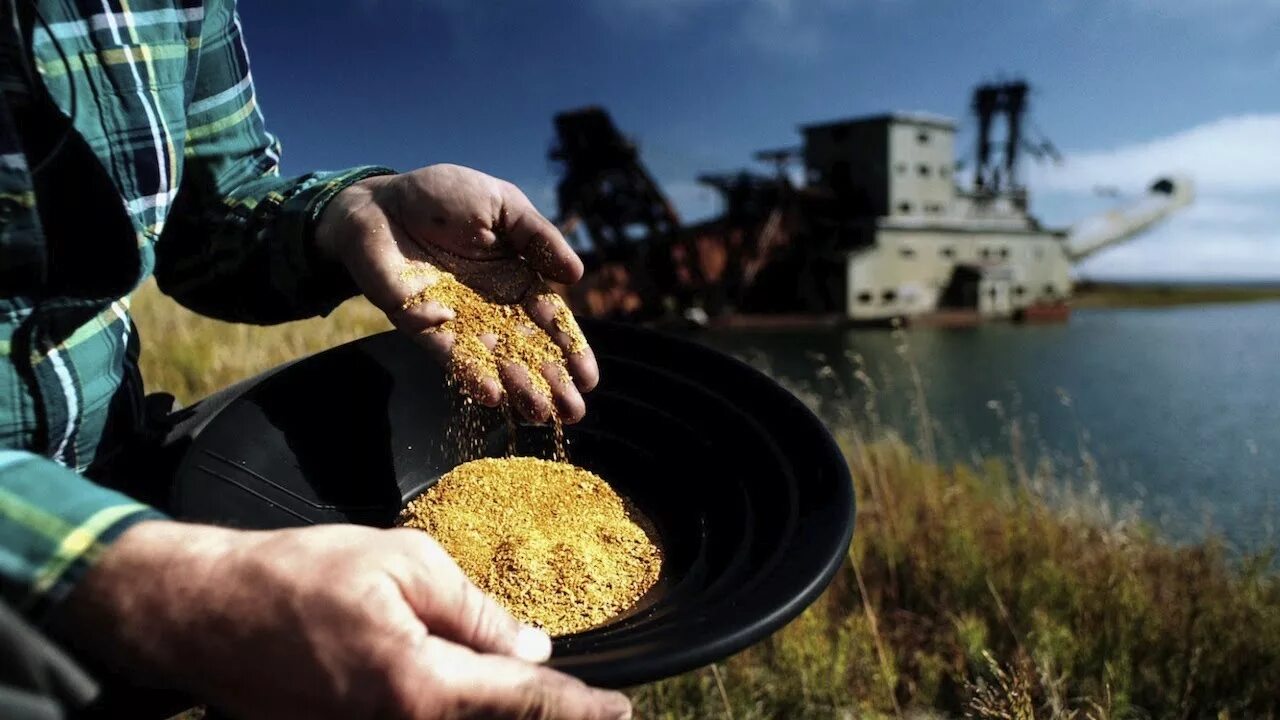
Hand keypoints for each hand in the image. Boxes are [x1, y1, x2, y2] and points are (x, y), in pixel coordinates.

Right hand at [50, 521, 630, 719]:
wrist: (207, 613)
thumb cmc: (303, 574)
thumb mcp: (404, 564)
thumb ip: (474, 611)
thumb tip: (530, 645)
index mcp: (422, 686)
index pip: (522, 701)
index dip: (579, 708)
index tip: (621, 710)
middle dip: (541, 712)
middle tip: (590, 706)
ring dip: (493, 705)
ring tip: (531, 688)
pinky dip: (449, 703)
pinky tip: (465, 681)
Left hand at [316, 165, 598, 422]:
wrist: (380, 201)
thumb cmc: (442, 197)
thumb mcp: (503, 206)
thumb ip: (538, 237)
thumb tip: (576, 276)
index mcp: (516, 278)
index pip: (549, 321)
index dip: (569, 349)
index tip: (589, 377)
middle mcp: (491, 305)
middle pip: (527, 350)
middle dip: (550, 381)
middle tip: (573, 412)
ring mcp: (457, 319)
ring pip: (494, 360)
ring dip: (517, 388)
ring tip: (539, 414)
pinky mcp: (421, 325)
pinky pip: (450, 355)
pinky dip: (471, 375)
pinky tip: (493, 396)